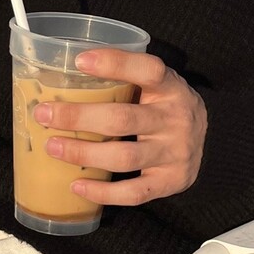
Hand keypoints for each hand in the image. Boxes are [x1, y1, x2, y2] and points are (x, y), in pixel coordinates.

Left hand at [32, 50, 207, 206]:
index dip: (115, 64)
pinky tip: (77, 185)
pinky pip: (133, 192)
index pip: (147, 69)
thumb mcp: (156, 84)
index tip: (80, 61)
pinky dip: (102, 192)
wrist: (209, 140)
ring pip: (124, 157)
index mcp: (171, 87)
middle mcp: (176, 119)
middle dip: (78, 117)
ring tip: (53, 147)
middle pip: (123, 119)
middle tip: (44, 114)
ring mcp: (175, 153)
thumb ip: (124, 79)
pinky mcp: (171, 181)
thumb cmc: (165, 107)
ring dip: (83, 153)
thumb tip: (62, 75)